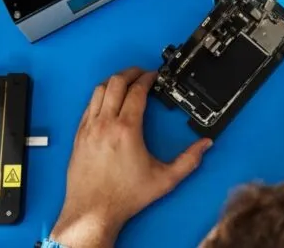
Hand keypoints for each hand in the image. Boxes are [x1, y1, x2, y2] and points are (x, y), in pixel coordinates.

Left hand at [51, 68, 212, 247]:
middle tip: (141, 73)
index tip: (153, 77)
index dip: (147, 79)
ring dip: (113, 81)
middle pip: (115, 83)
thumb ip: (188, 161)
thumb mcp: (164, 179)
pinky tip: (107, 101)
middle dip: (130, 73)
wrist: (93, 211)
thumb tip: (204, 146)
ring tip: (124, 81)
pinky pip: (88, 106)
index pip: (136, 91)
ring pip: (98, 91)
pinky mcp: (79, 136)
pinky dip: (99, 97)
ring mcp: (89, 128)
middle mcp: (105, 124)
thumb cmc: (124, 197)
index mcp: (127, 129)